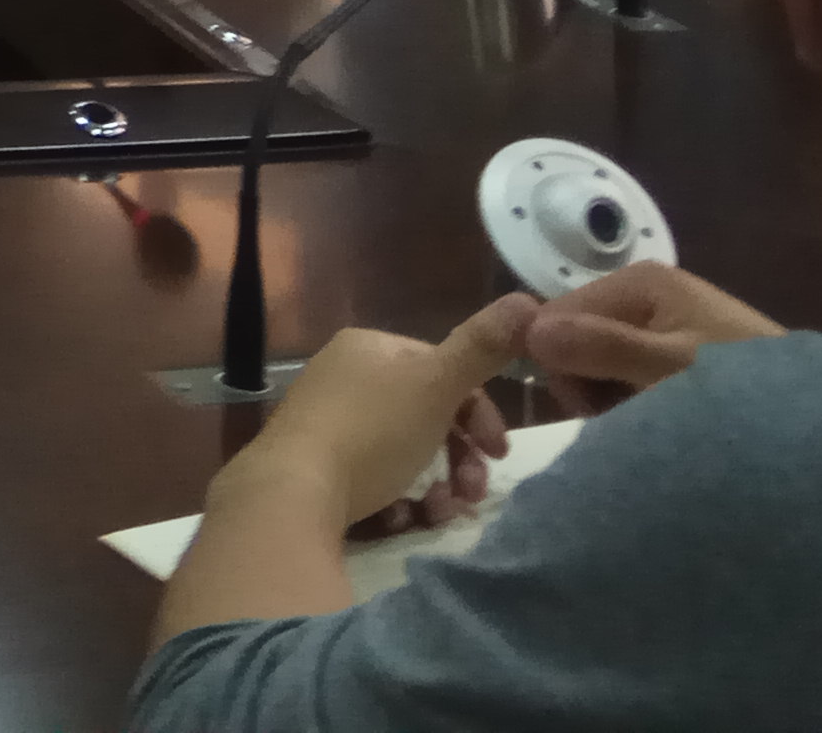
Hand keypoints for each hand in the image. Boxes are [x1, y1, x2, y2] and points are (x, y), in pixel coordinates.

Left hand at [241, 295, 534, 534]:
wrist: (294, 492)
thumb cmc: (372, 431)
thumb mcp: (436, 384)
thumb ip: (482, 348)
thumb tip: (528, 301)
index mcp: (370, 348)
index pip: (441, 369)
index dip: (479, 411)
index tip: (500, 453)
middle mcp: (344, 377)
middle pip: (425, 415)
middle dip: (460, 456)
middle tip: (475, 492)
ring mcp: (326, 423)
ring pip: (405, 452)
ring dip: (437, 483)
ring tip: (442, 512)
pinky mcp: (317, 468)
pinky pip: (375, 479)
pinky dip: (400, 500)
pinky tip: (406, 519)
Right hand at [524, 261, 782, 411]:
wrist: (815, 417)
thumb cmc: (745, 392)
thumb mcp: (672, 372)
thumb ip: (604, 348)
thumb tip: (530, 330)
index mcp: (639, 282)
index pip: (554, 316)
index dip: (561, 366)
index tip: (593, 409)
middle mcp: (644, 290)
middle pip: (573, 335)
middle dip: (586, 381)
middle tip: (625, 419)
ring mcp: (661, 317)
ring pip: (596, 357)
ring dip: (609, 394)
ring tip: (648, 420)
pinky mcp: (676, 345)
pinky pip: (625, 368)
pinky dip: (631, 396)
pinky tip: (658, 416)